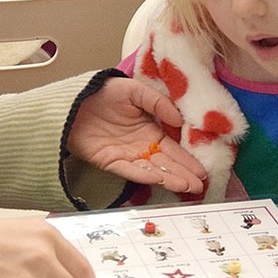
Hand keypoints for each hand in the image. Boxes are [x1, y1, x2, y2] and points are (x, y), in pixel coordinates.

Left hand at [67, 77, 206, 194]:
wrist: (75, 99)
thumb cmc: (105, 92)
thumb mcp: (135, 91)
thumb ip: (157, 103)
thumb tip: (178, 120)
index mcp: (150, 131)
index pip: (173, 150)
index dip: (187, 161)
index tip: (201, 172)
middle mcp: (141, 147)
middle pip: (166, 164)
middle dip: (183, 175)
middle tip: (197, 186)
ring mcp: (126, 156)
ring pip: (151, 171)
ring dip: (167, 179)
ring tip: (185, 187)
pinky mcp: (110, 162)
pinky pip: (128, 170)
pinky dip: (142, 175)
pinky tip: (157, 179)